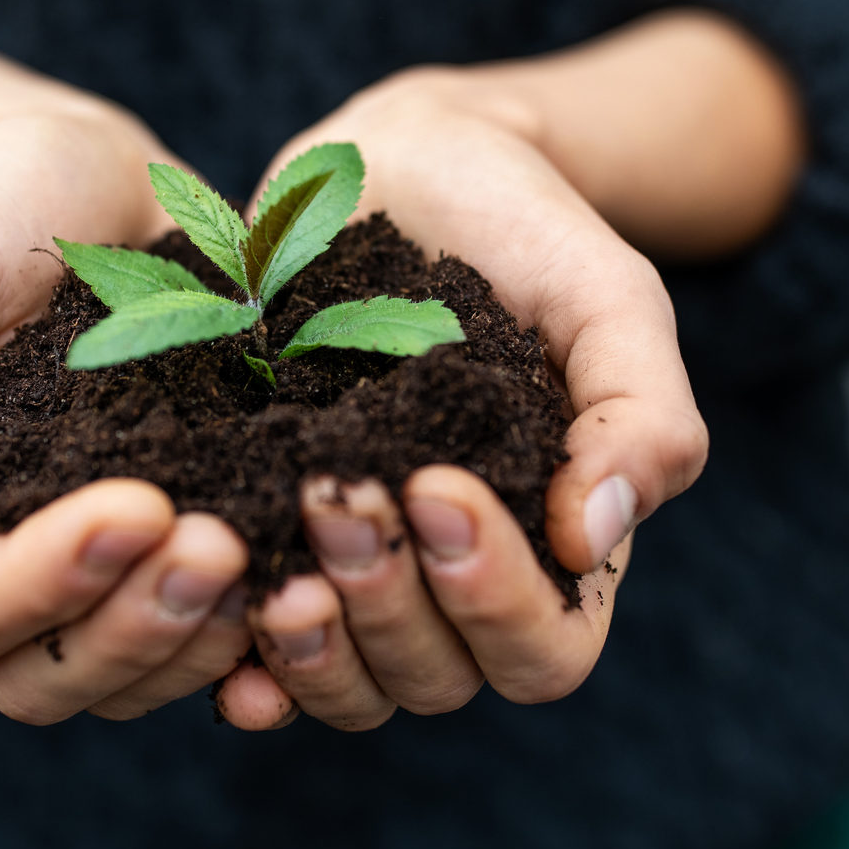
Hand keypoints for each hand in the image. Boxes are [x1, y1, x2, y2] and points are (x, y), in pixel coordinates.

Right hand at [0, 109, 255, 722]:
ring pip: (136, 678)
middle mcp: (12, 573)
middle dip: (135, 629)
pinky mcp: (191, 555)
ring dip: (201, 641)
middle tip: (221, 545)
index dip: (39, 586)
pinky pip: (218, 647)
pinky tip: (321, 585)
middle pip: (46, 680)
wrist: (101, 178)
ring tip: (281, 564)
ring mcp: (107, 578)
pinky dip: (265, 639)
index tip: (136, 507)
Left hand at [217, 71, 709, 730]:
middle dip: (386, 602)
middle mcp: (456, 588)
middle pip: (434, 678)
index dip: (493, 598)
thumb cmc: (528, 232)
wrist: (408, 163)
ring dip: (309, 643)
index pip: (542, 651)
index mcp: (556, 552)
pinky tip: (208, 605)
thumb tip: (597, 537)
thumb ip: (640, 415)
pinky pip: (252, 651)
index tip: (438, 485)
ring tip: (265, 562)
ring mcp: (359, 574)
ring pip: (346, 684)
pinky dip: (232, 654)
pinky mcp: (269, 543)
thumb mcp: (609, 299)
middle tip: (334, 492)